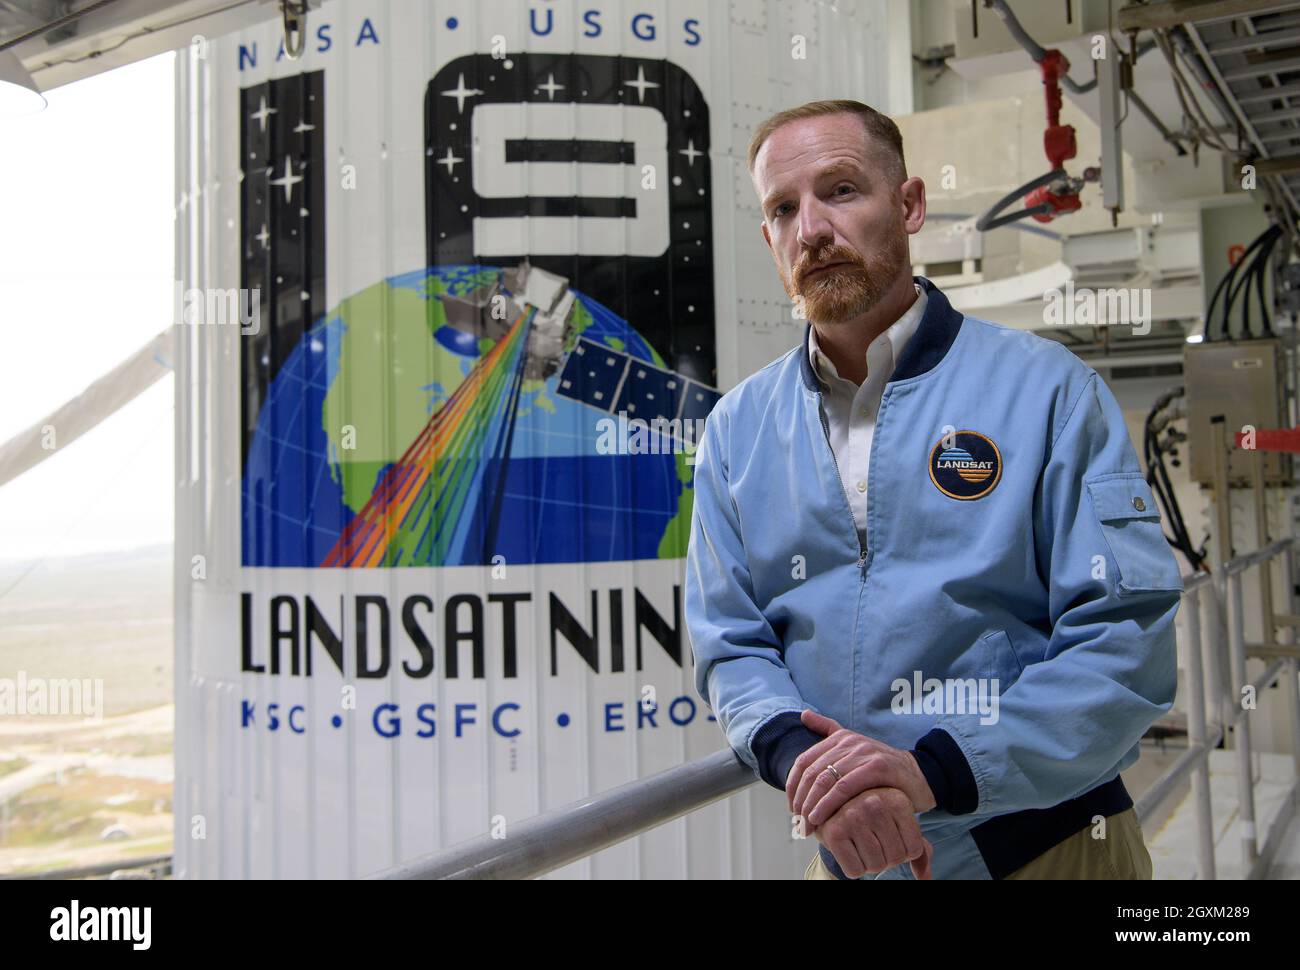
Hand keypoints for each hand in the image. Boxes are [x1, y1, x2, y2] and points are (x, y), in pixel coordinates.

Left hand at [788, 710, 936, 826]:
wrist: (919, 777)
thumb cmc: (882, 770)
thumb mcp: (855, 748)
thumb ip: (829, 730)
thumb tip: (803, 715)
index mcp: (840, 737)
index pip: (804, 761)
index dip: (793, 785)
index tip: (791, 807)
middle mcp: (849, 742)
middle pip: (813, 772)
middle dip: (800, 799)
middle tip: (796, 821)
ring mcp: (864, 753)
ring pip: (826, 780)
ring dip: (811, 805)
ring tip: (806, 824)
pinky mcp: (877, 767)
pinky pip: (845, 787)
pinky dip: (829, 804)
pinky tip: (821, 818)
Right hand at [814, 786, 933, 879]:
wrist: (830, 808)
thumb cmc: (872, 819)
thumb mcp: (899, 824)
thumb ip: (919, 848)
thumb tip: (925, 878)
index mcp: (897, 800)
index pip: (914, 850)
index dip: (903, 852)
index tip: (889, 838)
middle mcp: (875, 803)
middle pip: (896, 858)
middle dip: (886, 859)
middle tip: (872, 842)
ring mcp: (853, 816)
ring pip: (876, 866)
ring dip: (869, 864)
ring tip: (860, 844)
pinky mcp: (834, 832)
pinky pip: (855, 871)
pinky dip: (853, 868)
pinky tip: (848, 850)